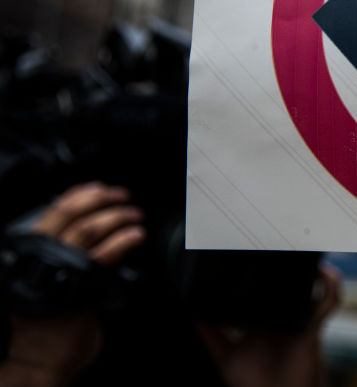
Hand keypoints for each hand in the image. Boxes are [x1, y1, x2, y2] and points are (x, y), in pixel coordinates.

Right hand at [0, 183, 145, 385]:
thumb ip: (63, 255)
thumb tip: (94, 230)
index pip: (53, 213)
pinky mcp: (79, 287)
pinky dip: (123, 240)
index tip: (99, 188)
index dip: (78, 196)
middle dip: (100, 200)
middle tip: (122, 196)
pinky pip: (103, 255)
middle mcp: (40, 258)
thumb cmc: (47, 322)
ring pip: (87, 230)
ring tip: (134, 215)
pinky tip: (136, 235)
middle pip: (69, 215)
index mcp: (30, 253)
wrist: (41, 359)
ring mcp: (58, 271)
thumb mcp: (48, 279)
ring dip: (116, 217)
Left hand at [197, 264, 340, 386]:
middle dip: (293, 266)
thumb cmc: (253, 383)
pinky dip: (331, 287)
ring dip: (315, 272)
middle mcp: (284, 319)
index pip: (268, 291)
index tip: (258, 252)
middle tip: (284, 244)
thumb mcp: (225, 356)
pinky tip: (325, 273)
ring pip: (314, 289)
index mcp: (265, 322)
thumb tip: (194, 313)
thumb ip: (212, 336)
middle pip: (293, 285)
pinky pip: (328, 303)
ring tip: (307, 256)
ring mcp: (300, 322)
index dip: (268, 272)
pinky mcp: (312, 328)